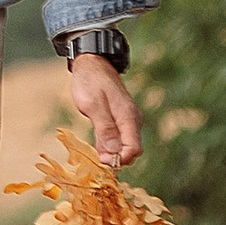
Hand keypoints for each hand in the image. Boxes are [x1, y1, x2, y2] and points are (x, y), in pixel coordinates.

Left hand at [64, 51, 142, 169]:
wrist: (92, 64)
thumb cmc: (91, 82)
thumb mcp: (93, 105)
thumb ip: (105, 128)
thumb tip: (113, 153)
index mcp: (128, 117)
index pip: (134, 148)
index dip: (121, 159)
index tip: (104, 161)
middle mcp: (131, 120)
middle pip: (131, 149)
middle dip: (117, 158)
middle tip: (98, 157)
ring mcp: (126, 120)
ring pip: (123, 145)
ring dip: (112, 153)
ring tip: (96, 152)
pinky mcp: (119, 119)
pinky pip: (117, 138)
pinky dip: (109, 145)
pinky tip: (98, 146)